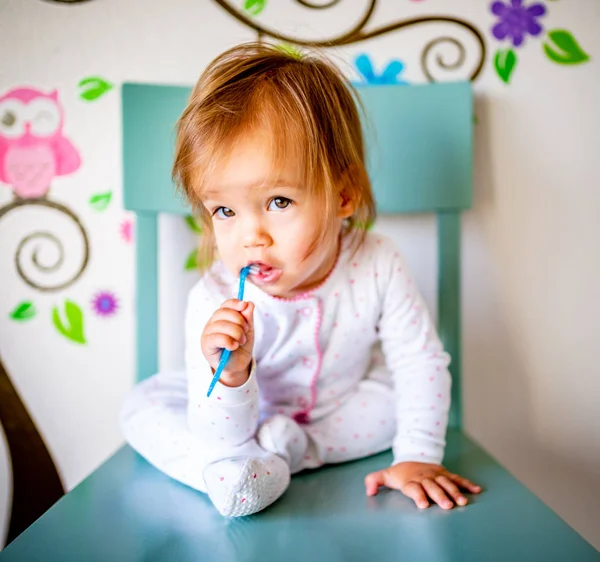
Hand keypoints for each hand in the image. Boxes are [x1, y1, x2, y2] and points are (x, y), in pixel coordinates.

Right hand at [201, 299, 254, 386]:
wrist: (238, 366)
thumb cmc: (241, 347)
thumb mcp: (247, 331)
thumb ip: (247, 317)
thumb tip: (249, 303)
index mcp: (221, 318)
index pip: (225, 305)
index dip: (235, 303)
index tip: (244, 305)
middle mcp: (212, 323)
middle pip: (223, 312)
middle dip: (239, 320)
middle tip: (246, 331)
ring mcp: (207, 333)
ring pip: (221, 325)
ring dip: (236, 333)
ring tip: (241, 341)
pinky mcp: (206, 345)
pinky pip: (217, 338)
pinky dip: (229, 341)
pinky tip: (234, 346)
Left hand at [364, 462, 481, 509]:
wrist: (413, 456)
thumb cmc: (400, 473)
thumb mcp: (386, 475)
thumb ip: (374, 481)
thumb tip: (369, 491)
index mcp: (410, 480)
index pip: (414, 487)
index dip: (418, 495)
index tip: (423, 504)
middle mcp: (425, 477)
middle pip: (433, 486)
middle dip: (440, 495)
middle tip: (447, 506)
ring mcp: (436, 475)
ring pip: (447, 483)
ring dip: (455, 492)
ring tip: (463, 502)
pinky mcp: (446, 474)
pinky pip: (458, 478)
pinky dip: (467, 484)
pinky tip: (477, 490)